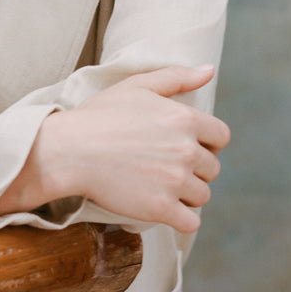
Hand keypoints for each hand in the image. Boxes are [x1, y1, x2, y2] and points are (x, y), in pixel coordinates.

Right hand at [43, 65, 229, 231]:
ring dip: (186, 195)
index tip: (185, 146)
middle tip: (163, 166)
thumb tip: (209, 70)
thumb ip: (177, 76)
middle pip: (212, 168)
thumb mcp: (137, 85)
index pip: (221, 137)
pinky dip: (180, 218)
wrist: (69, 150)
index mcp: (185, 118)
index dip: (206, 142)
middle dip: (193, 169)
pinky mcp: (160, 208)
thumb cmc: (100, 115)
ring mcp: (174, 181)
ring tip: (159, 186)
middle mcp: (186, 150)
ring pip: (202, 196)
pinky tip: (161, 207)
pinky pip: (190, 221)